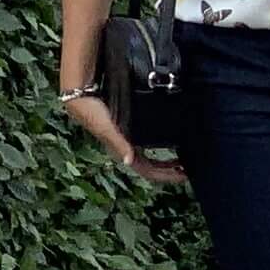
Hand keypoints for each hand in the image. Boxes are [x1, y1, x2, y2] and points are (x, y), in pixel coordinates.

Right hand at [63, 92, 186, 184]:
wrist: (80, 94)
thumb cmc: (91, 111)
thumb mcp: (105, 127)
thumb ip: (117, 143)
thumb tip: (129, 162)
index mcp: (123, 151)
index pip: (147, 171)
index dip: (165, 176)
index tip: (184, 173)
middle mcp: (127, 147)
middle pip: (152, 166)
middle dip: (170, 169)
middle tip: (189, 167)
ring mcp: (129, 138)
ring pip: (152, 155)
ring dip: (167, 159)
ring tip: (184, 156)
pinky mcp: (130, 127)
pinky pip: (149, 141)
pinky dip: (162, 143)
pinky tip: (172, 137)